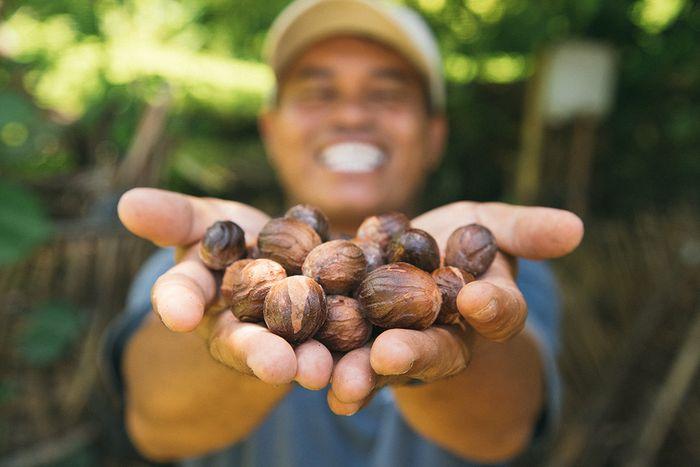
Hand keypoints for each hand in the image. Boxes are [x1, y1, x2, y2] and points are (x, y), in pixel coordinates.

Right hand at [118, 188, 333, 389]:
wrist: (280, 255)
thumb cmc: (232, 236)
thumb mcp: (204, 219)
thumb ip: (174, 217)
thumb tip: (127, 203)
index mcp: (200, 292)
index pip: (182, 294)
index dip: (179, 302)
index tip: (179, 313)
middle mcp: (235, 323)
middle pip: (242, 339)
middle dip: (257, 352)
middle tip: (275, 365)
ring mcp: (278, 336)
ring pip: (290, 352)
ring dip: (305, 362)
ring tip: (320, 371)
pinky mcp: (321, 337)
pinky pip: (334, 349)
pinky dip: (347, 359)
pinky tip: (360, 365)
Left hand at [327, 201, 583, 414]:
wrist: (411, 258)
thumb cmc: (459, 240)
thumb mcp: (490, 224)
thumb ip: (525, 230)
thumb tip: (576, 227)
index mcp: (485, 307)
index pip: (499, 310)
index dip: (492, 307)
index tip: (479, 299)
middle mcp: (447, 336)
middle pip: (436, 349)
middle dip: (416, 352)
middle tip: (392, 355)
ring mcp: (402, 346)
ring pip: (385, 365)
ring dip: (364, 375)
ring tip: (342, 382)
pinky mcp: (360, 346)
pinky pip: (346, 360)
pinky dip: (330, 369)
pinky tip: (310, 377)